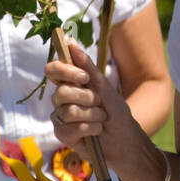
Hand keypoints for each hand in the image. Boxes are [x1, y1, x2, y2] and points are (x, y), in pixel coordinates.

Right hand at [45, 40, 138, 169]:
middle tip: (100, 103)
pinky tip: (97, 131)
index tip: (84, 77)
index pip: (53, 70)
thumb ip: (87, 66)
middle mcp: (62, 99)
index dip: (65, 71)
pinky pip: (70, 128)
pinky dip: (90, 128)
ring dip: (92, 115)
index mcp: (70, 84)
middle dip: (87, 98)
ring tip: (102, 119)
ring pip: (68, 111)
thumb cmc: (116, 111)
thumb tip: (70, 41)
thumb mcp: (104, 86)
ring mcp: (61, 117)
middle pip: (61, 92)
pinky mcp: (63, 135)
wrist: (126, 139)